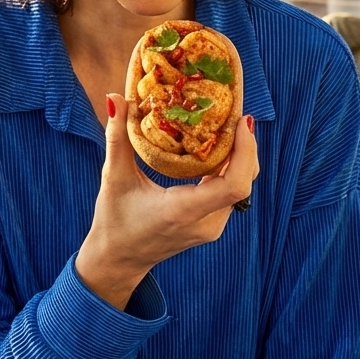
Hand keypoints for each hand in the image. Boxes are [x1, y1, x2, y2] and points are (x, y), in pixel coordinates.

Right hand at [75, 95, 258, 309]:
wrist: (118, 260)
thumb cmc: (114, 221)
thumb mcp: (113, 177)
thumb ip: (116, 138)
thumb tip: (115, 98)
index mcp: (183, 211)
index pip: (234, 185)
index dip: (245, 152)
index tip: (241, 122)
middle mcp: (205, 222)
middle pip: (243, 183)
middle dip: (246, 148)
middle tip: (235, 114)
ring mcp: (211, 227)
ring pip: (240, 188)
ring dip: (240, 157)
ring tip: (230, 125)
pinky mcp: (210, 225)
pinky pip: (230, 194)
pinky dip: (231, 169)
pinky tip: (220, 147)